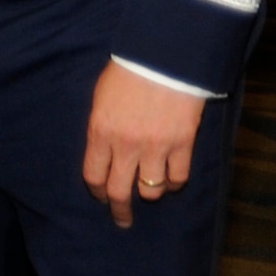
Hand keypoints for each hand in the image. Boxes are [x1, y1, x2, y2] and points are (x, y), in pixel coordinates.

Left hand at [81, 63, 204, 227]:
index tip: (101, 197)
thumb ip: (101, 126)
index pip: (93, 176)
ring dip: (149, 192)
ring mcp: (155, 147)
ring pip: (150, 190)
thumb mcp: (102, 96)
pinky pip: (178, 178)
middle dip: (119, 210)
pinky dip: (174, 182)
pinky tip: (171, 178)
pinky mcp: (182, 144)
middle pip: (119, 192)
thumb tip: (103, 149)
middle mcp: (125, 145)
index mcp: (101, 131)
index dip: (97, 192)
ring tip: (150, 189)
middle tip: (122, 219)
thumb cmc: (128, 70)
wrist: (164, 56)